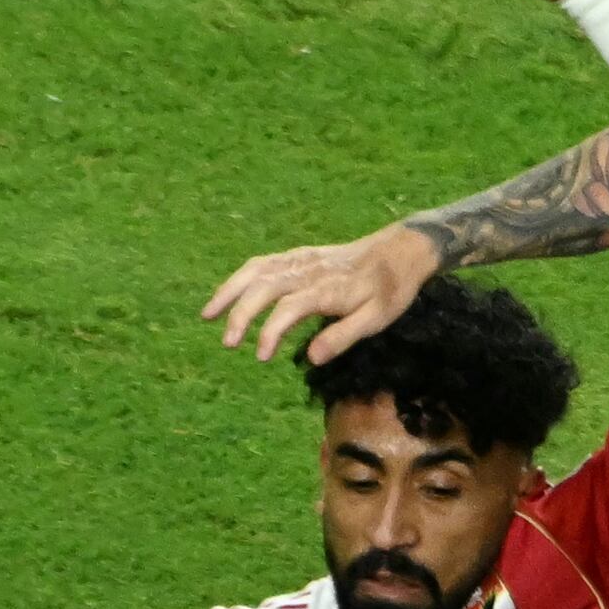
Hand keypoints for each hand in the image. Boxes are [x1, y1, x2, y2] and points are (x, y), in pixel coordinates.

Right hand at [204, 218, 441, 363]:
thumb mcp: (377, 318)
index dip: (270, 332)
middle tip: (227, 343)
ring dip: (229, 290)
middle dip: (240, 313)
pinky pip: (264, 263)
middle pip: (264, 287)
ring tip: (207, 314)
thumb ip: (343, 336)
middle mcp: (309, 270)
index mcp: (328, 288)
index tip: (261, 356)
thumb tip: (311, 359)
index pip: (289, 308)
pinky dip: (241, 277)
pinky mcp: (300, 255)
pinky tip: (229, 293)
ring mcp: (302, 259)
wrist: (402, 250)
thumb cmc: (391, 289)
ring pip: (256, 270)